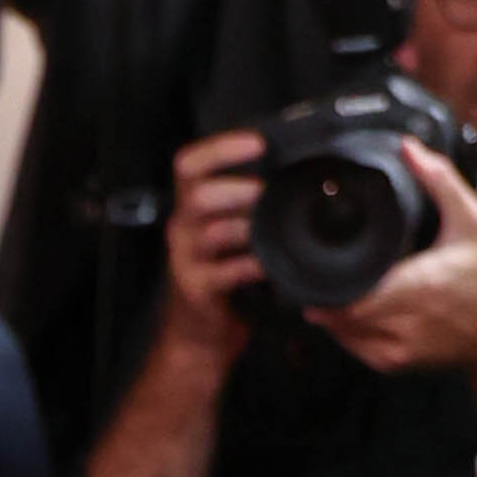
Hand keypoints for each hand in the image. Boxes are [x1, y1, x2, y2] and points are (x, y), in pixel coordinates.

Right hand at [159, 125, 266, 337]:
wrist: (200, 333)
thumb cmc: (222, 273)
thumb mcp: (227, 230)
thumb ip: (247, 202)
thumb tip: (293, 168)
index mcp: (189, 206)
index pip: (189, 165)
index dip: (220, 148)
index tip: (256, 143)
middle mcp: (182, 228)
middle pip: (198, 195)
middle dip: (238, 189)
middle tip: (266, 192)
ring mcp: (186, 260)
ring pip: (213, 231)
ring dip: (249, 226)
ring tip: (274, 227)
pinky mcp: (197, 289)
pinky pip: (227, 271)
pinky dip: (253, 264)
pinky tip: (271, 263)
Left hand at [318, 142, 476, 373]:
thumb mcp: (471, 219)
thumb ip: (439, 180)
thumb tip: (410, 148)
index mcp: (417, 286)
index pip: (350, 296)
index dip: (324, 283)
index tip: (311, 264)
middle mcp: (404, 322)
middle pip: (338, 315)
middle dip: (323, 294)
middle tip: (311, 272)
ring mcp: (398, 348)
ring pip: (342, 335)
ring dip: (331, 313)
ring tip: (327, 287)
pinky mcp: (397, 364)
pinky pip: (356, 350)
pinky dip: (346, 332)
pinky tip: (348, 311)